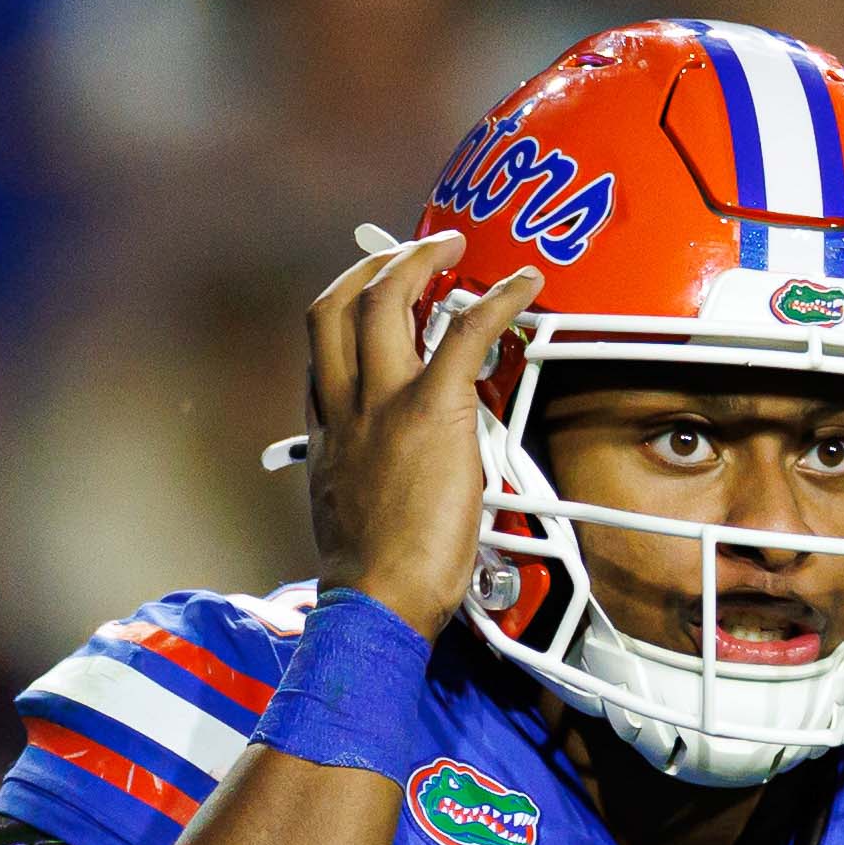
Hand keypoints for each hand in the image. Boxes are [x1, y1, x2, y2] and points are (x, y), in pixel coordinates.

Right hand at [298, 231, 540, 638]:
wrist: (378, 601)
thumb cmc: (373, 579)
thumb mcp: (349, 513)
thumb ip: (364, 474)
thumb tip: (391, 474)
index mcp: (328, 431)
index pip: (320, 349)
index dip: (344, 311)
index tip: (371, 297)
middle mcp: (347, 405)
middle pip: (339, 304)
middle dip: (374, 265)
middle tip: (410, 251)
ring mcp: (385, 404)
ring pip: (383, 299)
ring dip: (419, 259)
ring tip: (449, 243)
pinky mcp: (432, 412)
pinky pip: (464, 334)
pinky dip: (497, 301)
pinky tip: (523, 285)